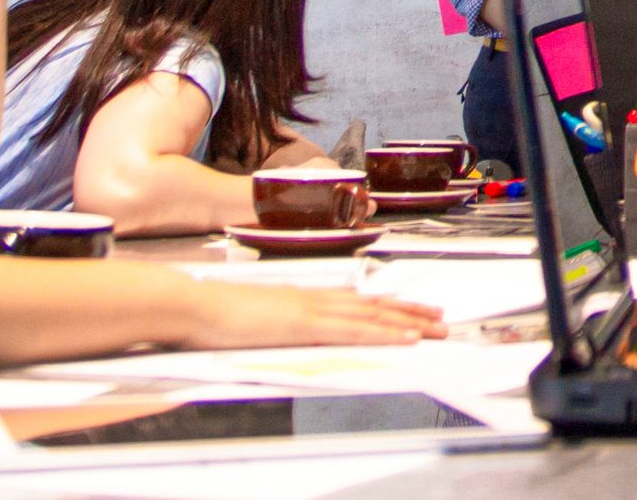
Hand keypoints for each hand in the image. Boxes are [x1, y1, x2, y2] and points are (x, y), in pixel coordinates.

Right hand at [184, 283, 444, 348]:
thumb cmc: (216, 314)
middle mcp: (314, 299)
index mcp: (303, 298)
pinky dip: (383, 333)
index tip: (412, 310)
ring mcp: (311, 310)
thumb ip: (278, 321)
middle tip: (441, 319)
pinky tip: (406, 338)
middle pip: (372, 305)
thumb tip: (290, 328)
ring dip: (407, 323)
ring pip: (371, 316)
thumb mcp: (255, 318)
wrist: (196, 305)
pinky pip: (353, 331)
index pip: (355, 301)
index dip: (387, 305)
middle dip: (409, 312)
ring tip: (437, 329)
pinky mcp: (305, 325)